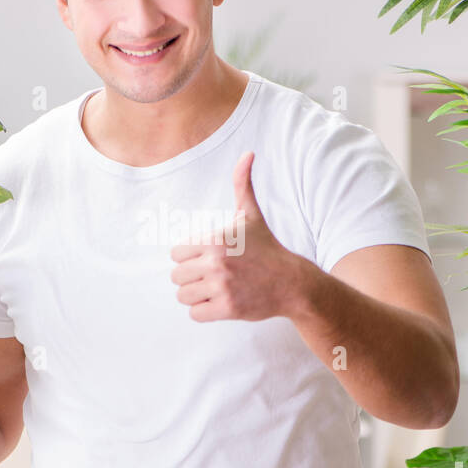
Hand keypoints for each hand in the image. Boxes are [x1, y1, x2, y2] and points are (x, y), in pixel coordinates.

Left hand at [169, 151, 304, 321]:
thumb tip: (248, 153)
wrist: (292, 282)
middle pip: (176, 276)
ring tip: (215, 289)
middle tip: (212, 276)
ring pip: (183, 296)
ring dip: (196, 295)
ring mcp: (221, 286)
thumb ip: (243, 184)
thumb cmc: (267, 248)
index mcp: (215, 239)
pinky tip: (219, 302)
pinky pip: (195, 314)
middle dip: (191, 277)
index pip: (176, 253)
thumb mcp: (252, 215)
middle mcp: (216, 262)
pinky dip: (204, 311)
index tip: (209, 258)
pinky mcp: (227, 308)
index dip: (190, 257)